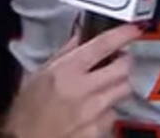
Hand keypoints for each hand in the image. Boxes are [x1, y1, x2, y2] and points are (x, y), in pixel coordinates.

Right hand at [2, 24, 142, 137]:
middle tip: (117, 61)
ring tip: (102, 88)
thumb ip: (64, 53)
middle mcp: (82, 90)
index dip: (122, 35)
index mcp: (65, 71)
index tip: (132, 30)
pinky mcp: (98, 131)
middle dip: (123, 63)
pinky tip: (94, 111)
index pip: (102, 46)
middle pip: (123, 69)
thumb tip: (81, 36)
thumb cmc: (27, 110)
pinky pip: (113, 114)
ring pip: (123, 91)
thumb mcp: (38, 75)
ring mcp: (92, 113)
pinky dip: (108, 110)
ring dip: (117, 86)